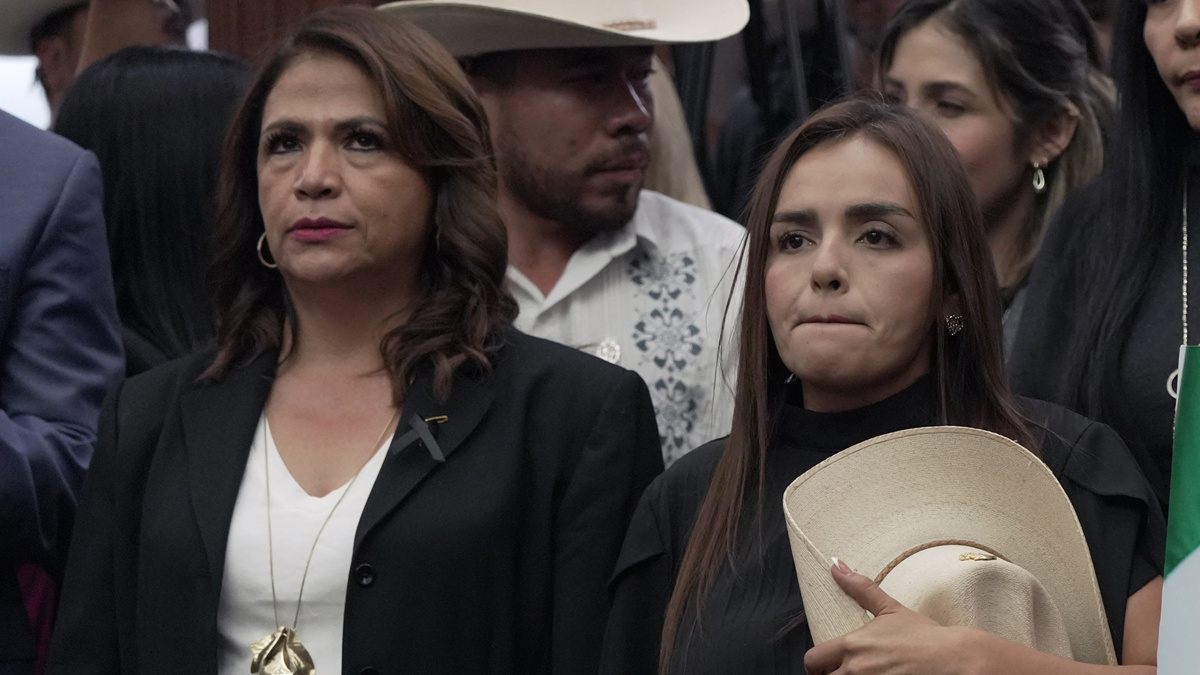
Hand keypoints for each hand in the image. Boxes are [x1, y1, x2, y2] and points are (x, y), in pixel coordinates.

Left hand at [803, 558, 977, 674]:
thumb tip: (836, 564)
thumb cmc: (925, 636)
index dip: (818, 663)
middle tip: (844, 672)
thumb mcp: (891, 610)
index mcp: (853, 646)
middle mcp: (856, 670)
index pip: (812, 660)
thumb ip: (861, 589)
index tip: (828, 664)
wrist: (955, 660)